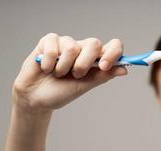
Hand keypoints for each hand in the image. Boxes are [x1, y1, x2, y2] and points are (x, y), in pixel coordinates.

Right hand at [12, 33, 126, 112]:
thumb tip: (124, 69)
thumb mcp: (85, 86)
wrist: (36, 99)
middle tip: (76, 75)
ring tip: (58, 74)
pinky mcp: (49, 41)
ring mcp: (66, 43)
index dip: (113, 53)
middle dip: (84, 64)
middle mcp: (83, 48)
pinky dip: (49, 63)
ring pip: (72, 46)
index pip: (113, 46)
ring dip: (64, 66)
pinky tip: (46, 68)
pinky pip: (53, 46)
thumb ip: (103, 76)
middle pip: (94, 43)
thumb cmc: (61, 92)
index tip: (104, 66)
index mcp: (95, 59)